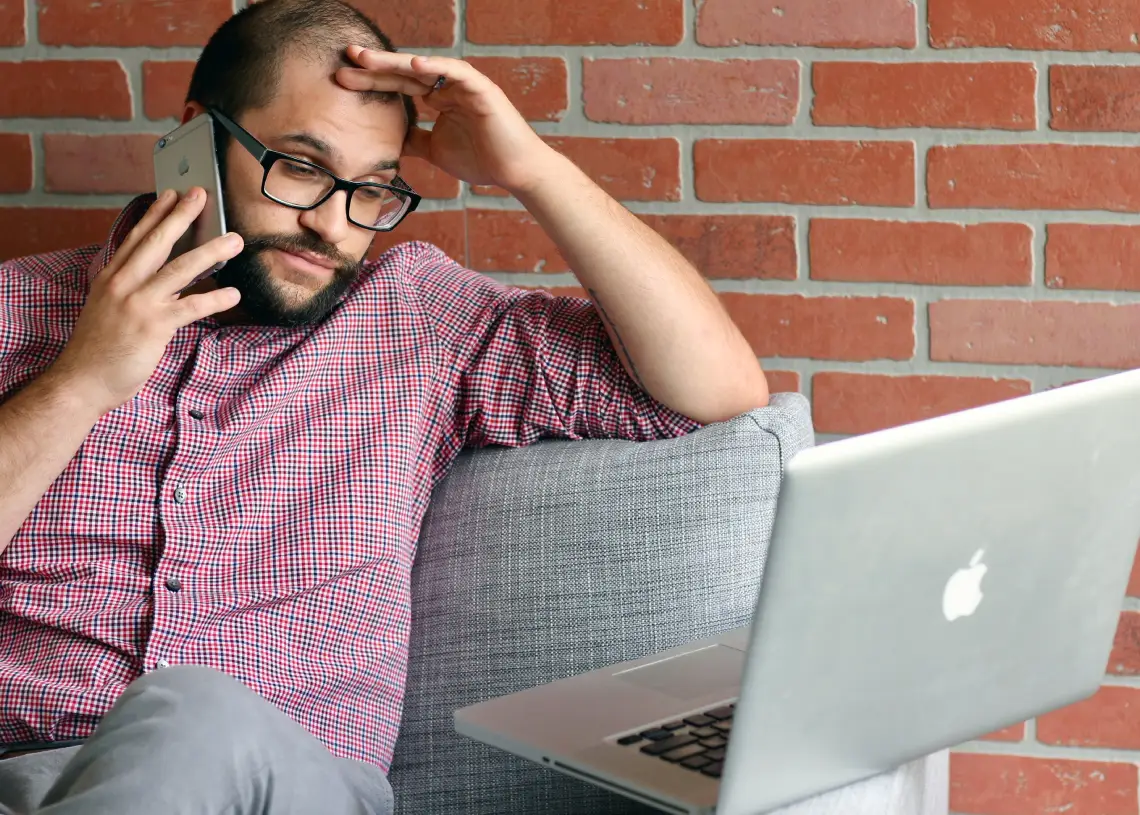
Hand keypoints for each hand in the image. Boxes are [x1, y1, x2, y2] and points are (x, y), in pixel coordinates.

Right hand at [48, 188, 244, 416]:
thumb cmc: (100, 349)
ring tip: (234, 239)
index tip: (170, 193)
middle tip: (201, 195)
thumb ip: (135, 291)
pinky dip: (215, 298)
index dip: (155, 214)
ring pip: (180, 269)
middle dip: (181, 216)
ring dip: (211, 252)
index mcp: (111, 278)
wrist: (83, 380)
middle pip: (157, 242)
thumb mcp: (110, 309)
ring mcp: (138, 303)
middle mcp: (123, 284)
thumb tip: (169, 282)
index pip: (136, 238)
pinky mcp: (154, 326)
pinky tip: (234, 294)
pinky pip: (191, 307)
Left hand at [335, 46, 559, 194]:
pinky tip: (413, 65)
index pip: (399, 85)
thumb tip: (391, 140)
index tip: (342, 79)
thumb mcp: (435, 151)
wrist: (515, 172)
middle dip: (375, 65)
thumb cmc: (482, 160)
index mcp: (439, 98)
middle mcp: (449, 87)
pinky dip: (436, 67)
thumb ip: (414, 141)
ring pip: (426, 68)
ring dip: (395, 62)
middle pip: (405, 72)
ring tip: (367, 58)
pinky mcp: (482, 89)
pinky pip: (456, 72)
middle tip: (346, 56)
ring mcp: (465, 85)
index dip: (372, 81)